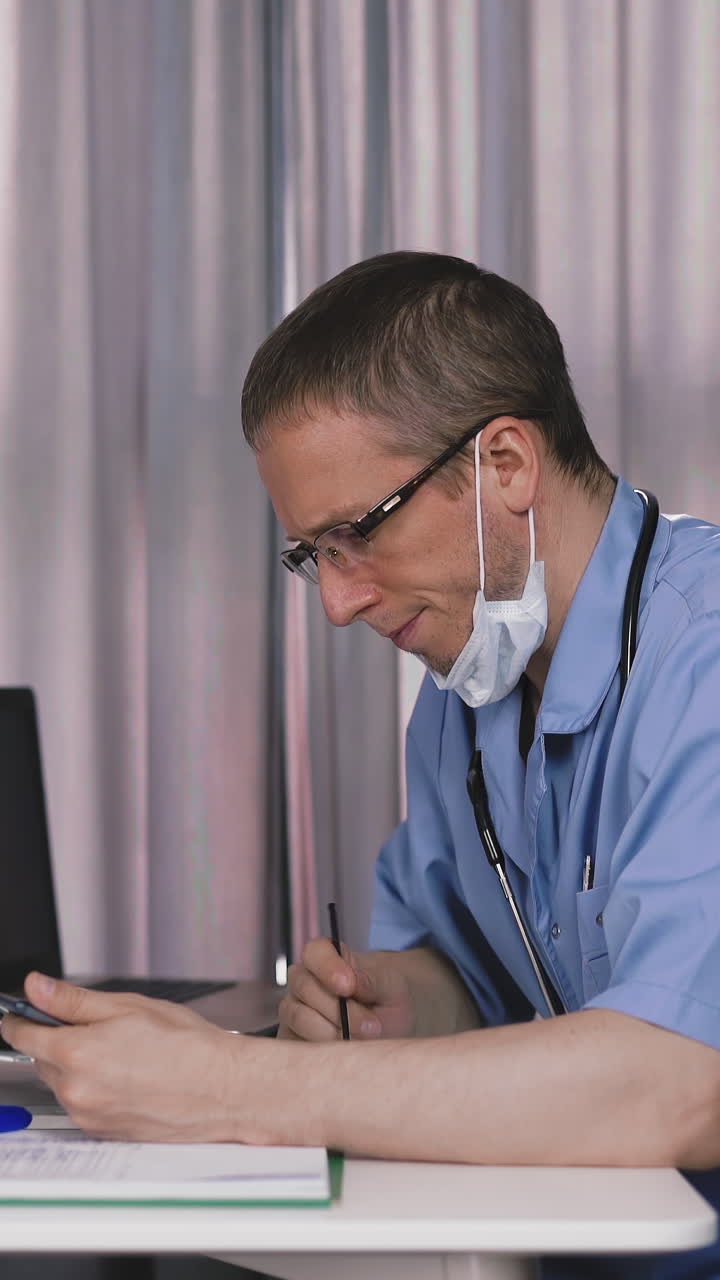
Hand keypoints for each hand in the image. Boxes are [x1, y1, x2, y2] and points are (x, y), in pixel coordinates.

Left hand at [0, 972, 247, 1140]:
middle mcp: (74, 1090)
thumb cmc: (185, 1046)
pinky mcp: (102, 1133)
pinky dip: (94, 1089)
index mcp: (76, 1052)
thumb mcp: (128, 1006)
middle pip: (42, 1060)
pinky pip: (83, 1105)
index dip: (19, 1019)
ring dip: (76, 1067)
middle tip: (97, 1028)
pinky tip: (127, 1077)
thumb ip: (73, 999)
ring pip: (63, 1083)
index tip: (20, 1013)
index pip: (22, 1035)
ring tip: (122, 1054)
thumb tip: (37, 987)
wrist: (220, 1089)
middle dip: (58, 1041)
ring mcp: (87, 1115)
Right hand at [278, 940, 418, 1041]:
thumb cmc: (387, 995)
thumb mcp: (390, 984)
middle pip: (306, 989)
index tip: (349, 986)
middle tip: (371, 1025)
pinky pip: (298, 1045)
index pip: (315, 952)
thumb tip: (353, 982)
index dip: (328, 967)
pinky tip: (345, 1051)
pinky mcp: (293, 1039)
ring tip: (363, 1039)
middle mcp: (303, 981)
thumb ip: (371, 980)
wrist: (392, 1023)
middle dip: (339, 1010)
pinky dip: (322, 1051)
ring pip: (300, 1019)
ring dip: (334, 1033)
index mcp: (326, 957)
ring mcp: (295, 1010)